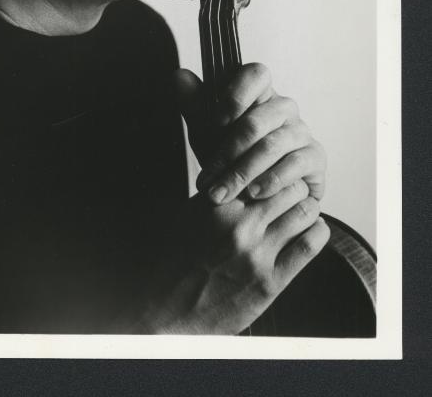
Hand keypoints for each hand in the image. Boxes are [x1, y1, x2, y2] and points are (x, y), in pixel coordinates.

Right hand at [139, 179, 330, 334]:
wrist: (165, 309)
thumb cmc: (173, 261)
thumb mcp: (187, 215)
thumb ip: (215, 195)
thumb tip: (239, 177)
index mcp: (216, 204)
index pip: (262, 171)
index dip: (273, 171)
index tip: (277, 175)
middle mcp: (237, 225)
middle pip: (288, 188)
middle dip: (294, 187)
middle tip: (296, 191)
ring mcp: (254, 254)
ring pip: (302, 212)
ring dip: (307, 208)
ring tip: (304, 210)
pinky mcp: (268, 283)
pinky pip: (307, 246)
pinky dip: (317, 232)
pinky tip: (314, 230)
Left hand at [176, 63, 326, 203]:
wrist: (254, 194)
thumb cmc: (231, 157)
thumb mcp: (207, 134)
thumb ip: (195, 105)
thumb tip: (179, 75)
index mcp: (258, 94)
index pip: (256, 74)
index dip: (237, 94)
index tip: (216, 122)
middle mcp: (283, 107)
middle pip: (258, 119)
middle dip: (227, 153)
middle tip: (208, 180)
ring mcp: (301, 131)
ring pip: (273, 145)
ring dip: (243, 173)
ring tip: (223, 193)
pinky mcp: (315, 156)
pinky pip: (295, 165)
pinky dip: (271, 181)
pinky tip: (254, 194)